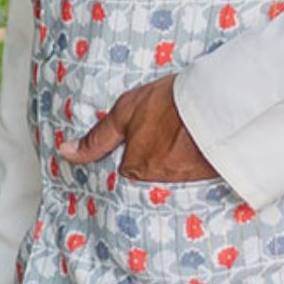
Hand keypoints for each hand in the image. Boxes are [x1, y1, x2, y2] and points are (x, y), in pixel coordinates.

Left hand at [63, 75, 216, 183]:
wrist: (218, 102)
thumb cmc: (170, 104)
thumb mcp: (125, 111)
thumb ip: (97, 137)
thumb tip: (65, 151)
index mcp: (136, 168)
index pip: (127, 167)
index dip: (135, 148)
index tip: (145, 136)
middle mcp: (158, 181)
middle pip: (150, 172)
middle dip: (156, 157)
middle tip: (167, 133)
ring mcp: (186, 181)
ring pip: (173, 173)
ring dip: (177, 159)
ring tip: (183, 136)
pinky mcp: (209, 178)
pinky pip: (196, 174)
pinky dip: (197, 161)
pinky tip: (200, 144)